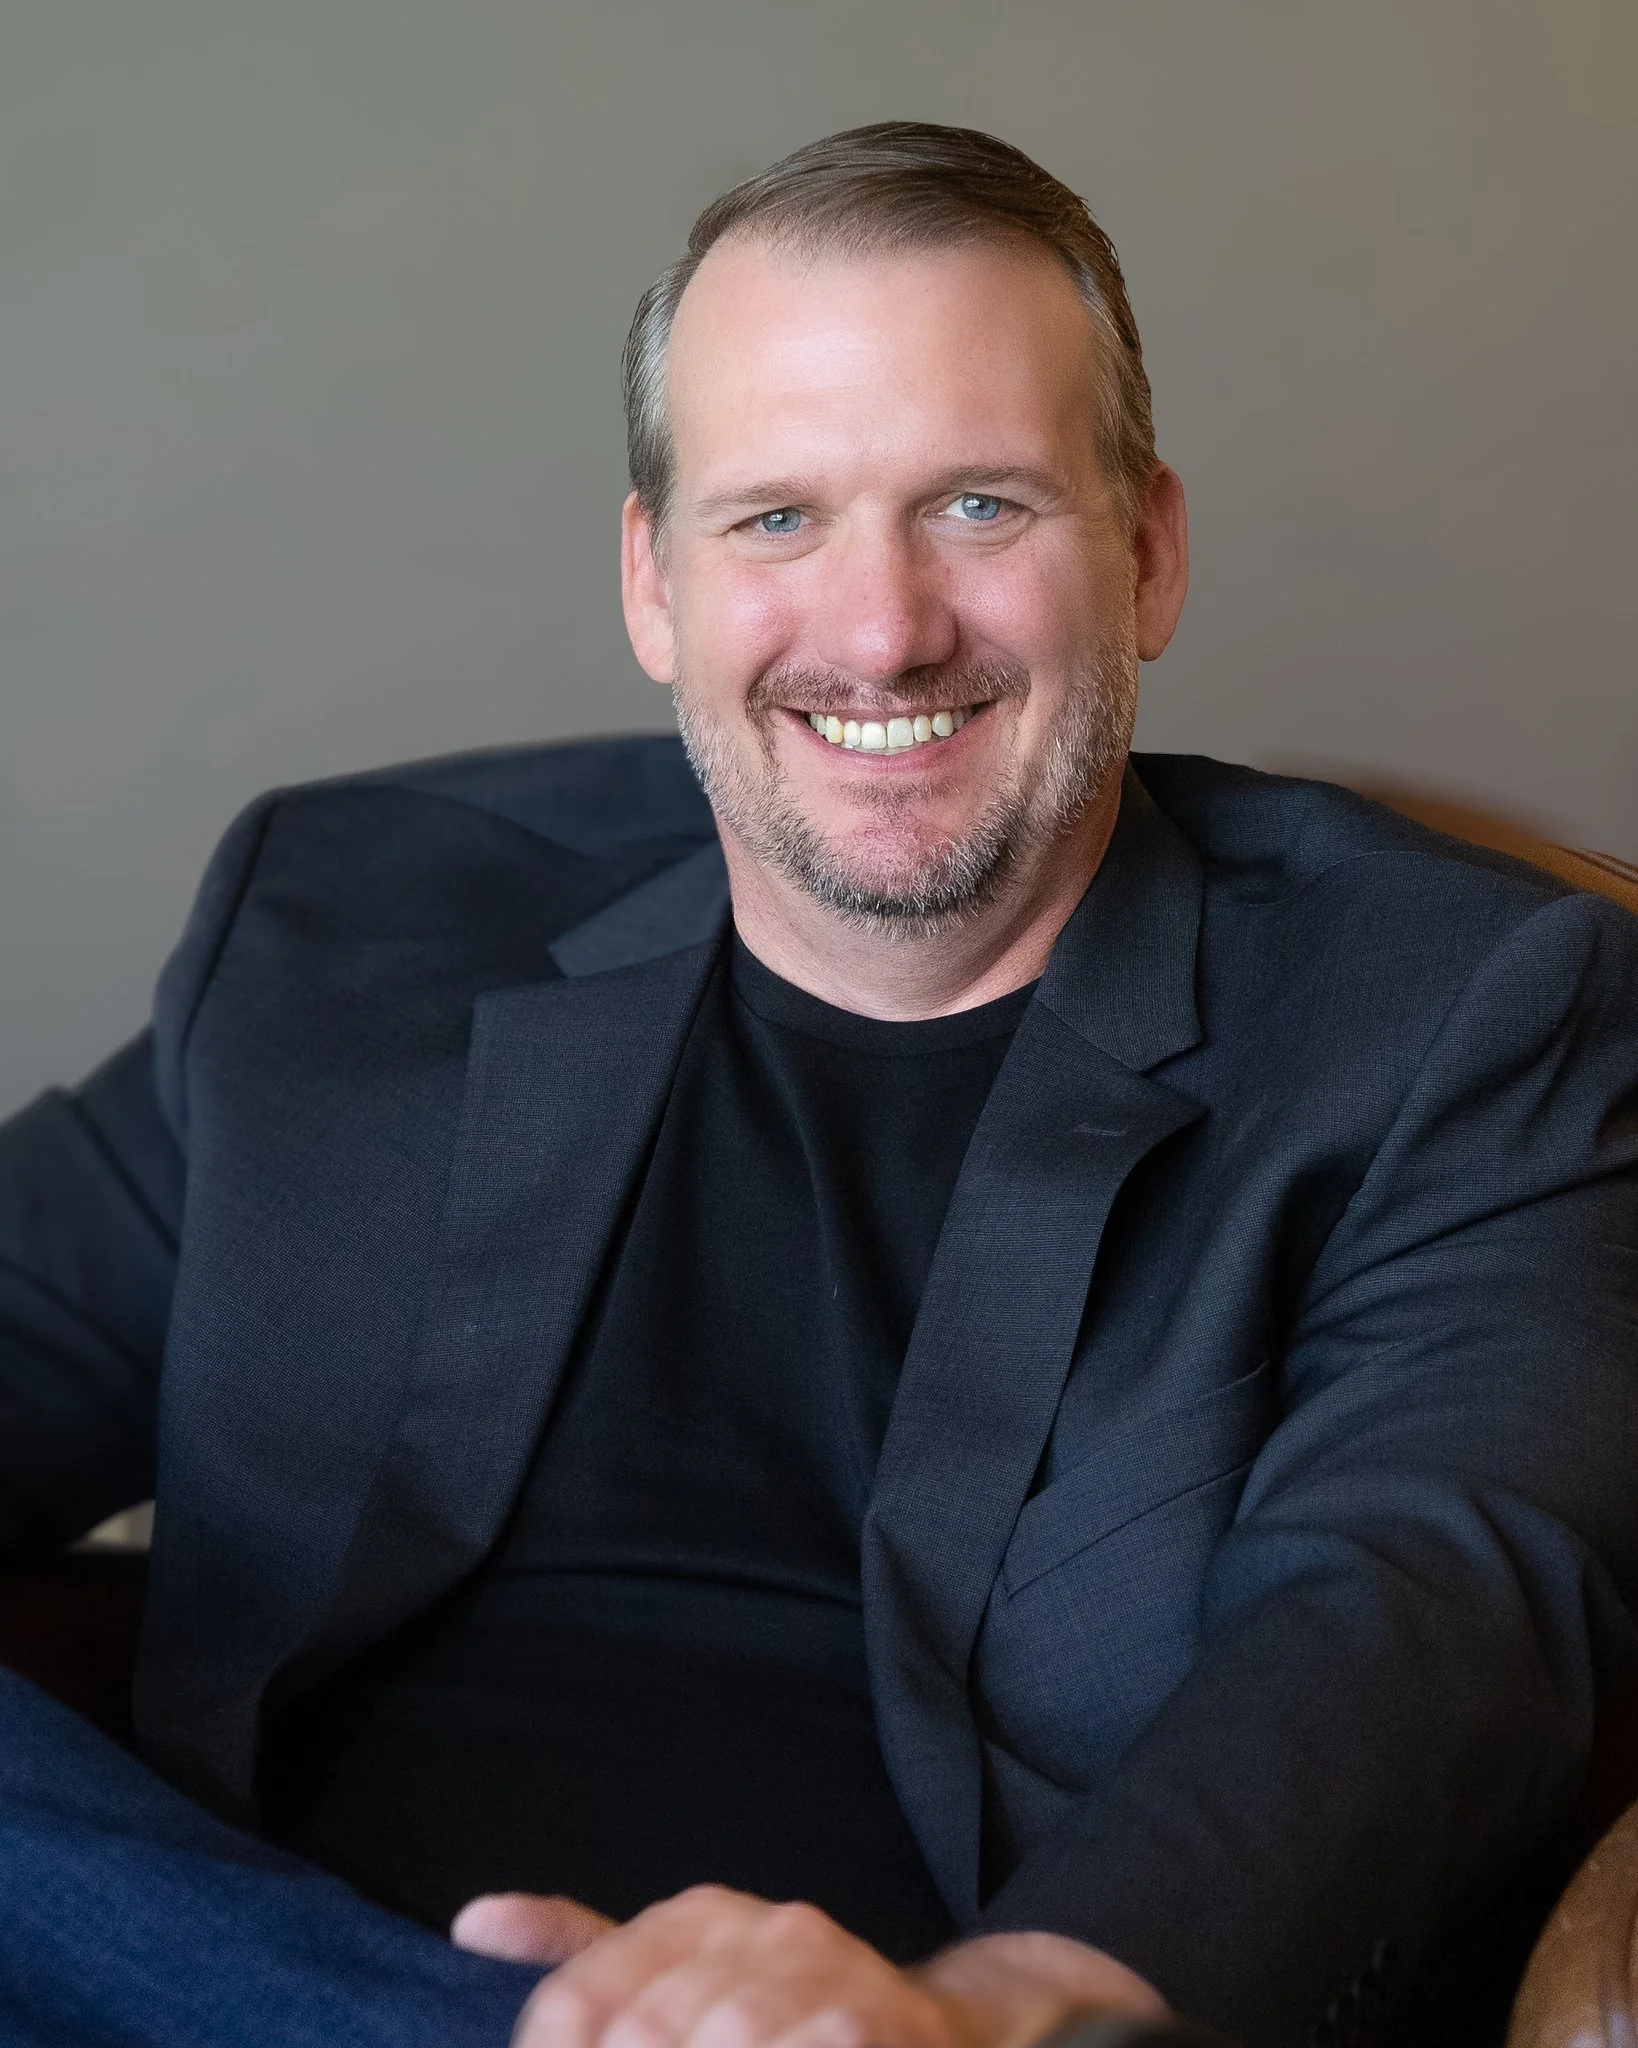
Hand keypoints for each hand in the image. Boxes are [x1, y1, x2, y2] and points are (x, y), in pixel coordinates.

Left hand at [451, 1884, 1166, 2047]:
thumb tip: (468, 1923)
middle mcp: (756, 1927)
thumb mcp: (680, 1968)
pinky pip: (816, 2044)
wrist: (944, 2020)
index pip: (577, 1999)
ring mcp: (826, 1971)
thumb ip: (579, 1954)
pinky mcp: (888, 2021)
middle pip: (641, 2030)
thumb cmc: (780, 2008)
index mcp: (693, 1916)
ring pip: (723, 2034)